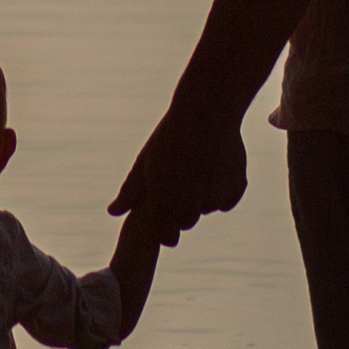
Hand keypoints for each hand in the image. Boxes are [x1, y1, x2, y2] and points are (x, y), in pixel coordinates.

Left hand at [108, 107, 247, 243]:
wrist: (206, 112)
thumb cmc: (169, 136)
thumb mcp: (145, 162)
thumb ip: (130, 192)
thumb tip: (113, 212)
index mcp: (164, 202)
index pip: (164, 236)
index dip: (163, 229)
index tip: (163, 217)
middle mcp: (190, 205)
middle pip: (186, 222)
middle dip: (182, 210)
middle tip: (179, 182)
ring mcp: (215, 198)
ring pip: (207, 208)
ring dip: (201, 198)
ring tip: (194, 169)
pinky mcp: (236, 188)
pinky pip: (226, 200)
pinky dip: (221, 191)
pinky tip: (212, 170)